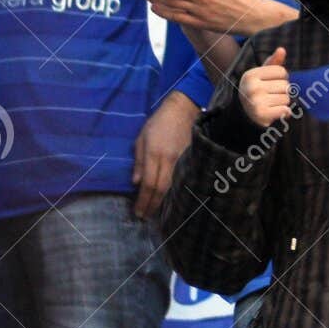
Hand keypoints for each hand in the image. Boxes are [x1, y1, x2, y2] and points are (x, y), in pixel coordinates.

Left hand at [132, 91, 198, 219]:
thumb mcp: (141, 139)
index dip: (143, 200)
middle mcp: (170, 160)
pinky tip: (172, 200)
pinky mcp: (192, 159)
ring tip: (157, 213)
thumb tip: (135, 182)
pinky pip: (184, 180)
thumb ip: (139, 161)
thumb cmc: (158, 123)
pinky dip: (177, 193)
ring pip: (174, 187)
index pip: (148, 184)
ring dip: (165, 202)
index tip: (138, 212)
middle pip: (162, 189)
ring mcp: (183, 160)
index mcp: (155, 154)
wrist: (184, 110)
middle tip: (146, 217)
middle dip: (153, 205)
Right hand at [238, 47, 292, 126]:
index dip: (281, 78)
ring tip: (271, 104)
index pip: (282, 72)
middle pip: (285, 86)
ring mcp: (255, 101)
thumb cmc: (258, 90)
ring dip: (282, 103)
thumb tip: (282, 49)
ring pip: (286, 98)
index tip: (271, 83)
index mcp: (251, 75)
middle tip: (270, 96)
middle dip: (282, 91)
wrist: (246, 115)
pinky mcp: (261, 114)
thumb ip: (273, 62)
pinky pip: (285, 110)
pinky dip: (284, 113)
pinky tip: (274, 112)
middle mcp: (251, 87)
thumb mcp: (262, 75)